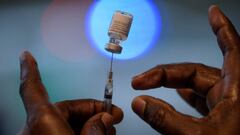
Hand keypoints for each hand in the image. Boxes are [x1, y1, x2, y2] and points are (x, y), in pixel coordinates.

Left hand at [18, 52, 122, 134]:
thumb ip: (96, 128)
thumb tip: (105, 118)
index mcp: (42, 123)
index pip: (32, 88)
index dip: (30, 70)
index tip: (26, 56)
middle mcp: (36, 129)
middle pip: (65, 108)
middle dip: (92, 110)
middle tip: (111, 117)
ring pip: (66, 121)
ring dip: (90, 122)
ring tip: (108, 128)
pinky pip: (62, 130)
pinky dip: (80, 129)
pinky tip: (96, 133)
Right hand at [131, 5, 239, 134]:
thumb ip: (166, 120)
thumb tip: (141, 103)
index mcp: (237, 90)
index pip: (230, 48)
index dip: (220, 28)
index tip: (213, 13)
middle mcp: (234, 93)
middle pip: (195, 72)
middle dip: (166, 74)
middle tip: (142, 81)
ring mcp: (227, 105)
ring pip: (196, 86)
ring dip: (172, 85)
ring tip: (150, 83)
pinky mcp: (222, 116)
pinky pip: (199, 99)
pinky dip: (183, 96)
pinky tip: (173, 94)